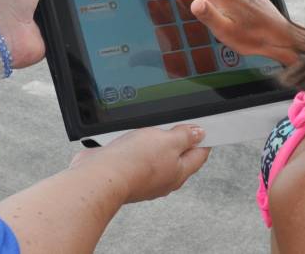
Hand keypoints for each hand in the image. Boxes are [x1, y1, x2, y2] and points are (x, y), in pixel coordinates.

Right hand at [69, 125, 210, 202]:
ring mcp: (143, 178)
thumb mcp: (168, 140)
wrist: (101, 176)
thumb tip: (199, 133)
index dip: (203, 140)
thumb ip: (185, 136)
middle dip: (179, 141)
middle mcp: (162, 179)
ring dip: (154, 143)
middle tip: (178, 125)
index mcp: (179, 172)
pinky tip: (131, 140)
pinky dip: (135, 148)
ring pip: (155, 157)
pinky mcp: (125, 172)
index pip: (199, 155)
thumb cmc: (134, 162)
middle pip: (178, 158)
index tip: (203, 129)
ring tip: (152, 130)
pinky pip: (135, 158)